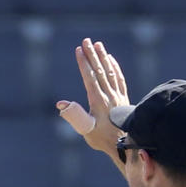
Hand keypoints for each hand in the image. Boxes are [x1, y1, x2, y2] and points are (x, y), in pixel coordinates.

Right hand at [56, 38, 129, 158]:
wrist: (124, 145)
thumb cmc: (101, 139)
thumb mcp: (85, 129)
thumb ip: (74, 115)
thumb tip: (61, 103)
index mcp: (98, 100)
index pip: (89, 77)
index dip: (83, 63)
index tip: (78, 50)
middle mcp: (108, 95)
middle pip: (99, 70)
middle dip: (92, 54)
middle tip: (86, 41)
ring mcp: (117, 95)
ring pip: (109, 72)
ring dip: (103, 57)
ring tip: (98, 44)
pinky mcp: (123, 98)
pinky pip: (119, 78)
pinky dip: (114, 67)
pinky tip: (111, 60)